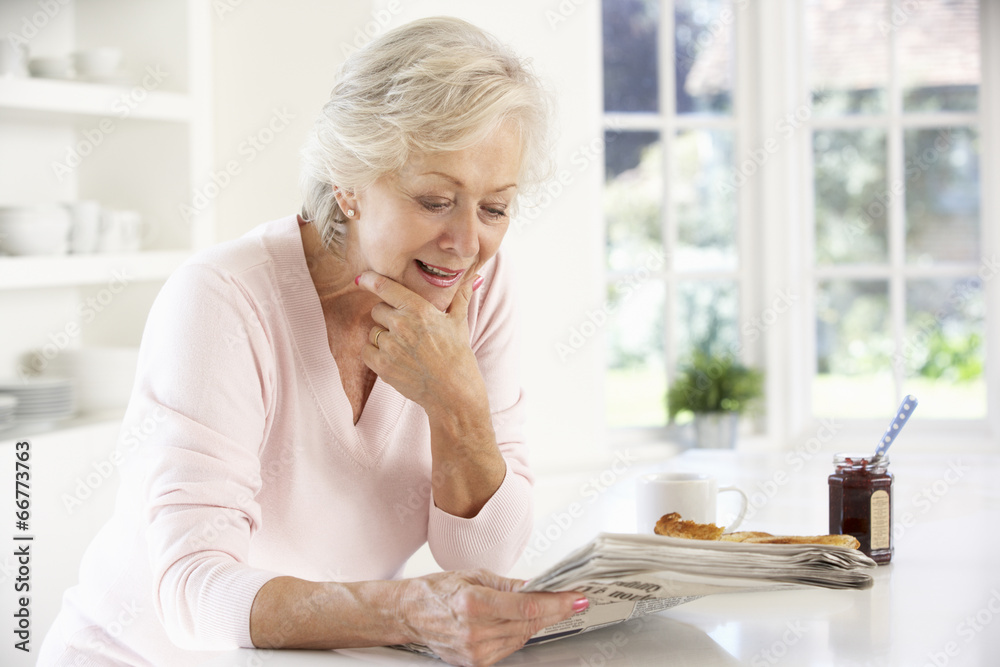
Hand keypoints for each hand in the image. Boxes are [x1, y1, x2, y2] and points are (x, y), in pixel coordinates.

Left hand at [357, 271, 484, 417]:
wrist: (454, 392)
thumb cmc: (458, 356)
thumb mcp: (459, 323)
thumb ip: (460, 297)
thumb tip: (473, 278)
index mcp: (419, 309)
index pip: (385, 287)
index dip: (369, 280)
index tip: (360, 278)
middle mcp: (401, 324)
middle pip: (377, 310)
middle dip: (387, 317)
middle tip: (405, 330)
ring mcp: (390, 346)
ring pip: (373, 332)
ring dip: (383, 338)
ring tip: (404, 349)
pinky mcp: (383, 366)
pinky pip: (366, 351)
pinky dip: (376, 354)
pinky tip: (394, 359)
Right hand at [398, 570, 586, 665]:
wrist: (409, 614)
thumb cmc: (437, 591)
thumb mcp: (474, 575)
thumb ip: (509, 585)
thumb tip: (539, 587)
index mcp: (473, 603)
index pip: (527, 607)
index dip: (557, 604)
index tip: (576, 598)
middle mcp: (475, 631)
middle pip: (529, 624)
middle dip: (555, 611)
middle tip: (572, 600)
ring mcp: (475, 651)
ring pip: (523, 638)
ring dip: (539, 623)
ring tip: (548, 607)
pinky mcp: (475, 663)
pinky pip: (510, 648)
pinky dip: (520, 634)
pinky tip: (521, 622)